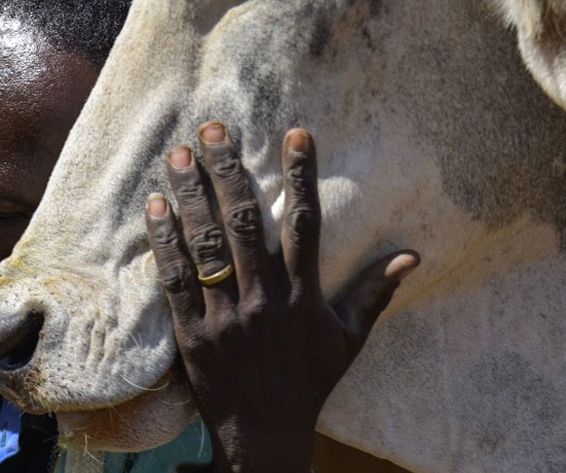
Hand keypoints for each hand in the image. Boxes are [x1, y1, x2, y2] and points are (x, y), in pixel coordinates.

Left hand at [144, 122, 418, 472]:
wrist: (263, 436)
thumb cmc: (307, 383)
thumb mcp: (347, 340)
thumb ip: (373, 293)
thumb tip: (411, 256)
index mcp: (303, 294)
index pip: (304, 222)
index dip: (300, 175)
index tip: (297, 133)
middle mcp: (264, 297)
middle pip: (244, 220)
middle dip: (228, 169)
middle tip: (213, 129)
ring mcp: (225, 314)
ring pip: (206, 242)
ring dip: (190, 194)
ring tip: (178, 153)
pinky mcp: (191, 331)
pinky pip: (176, 278)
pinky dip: (164, 241)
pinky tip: (154, 206)